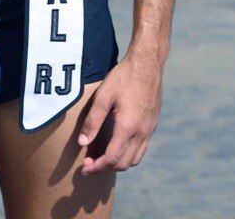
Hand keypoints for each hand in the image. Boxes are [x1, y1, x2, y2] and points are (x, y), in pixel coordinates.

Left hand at [78, 50, 162, 174]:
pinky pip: (141, 149)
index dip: (96, 167)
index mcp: (128, 127)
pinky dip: (128, 154)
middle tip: (89, 164)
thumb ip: (93, 121)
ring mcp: (149, 130)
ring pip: (134, 159)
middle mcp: (141, 133)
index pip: (111, 158)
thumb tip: (82, 143)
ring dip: (118, 163)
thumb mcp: (103, 96)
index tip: (84, 169)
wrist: (147, 63)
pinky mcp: (152, 125)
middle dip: (105, 168)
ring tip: (102, 158)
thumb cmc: (123, 77)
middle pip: (123, 163)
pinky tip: (117, 146)